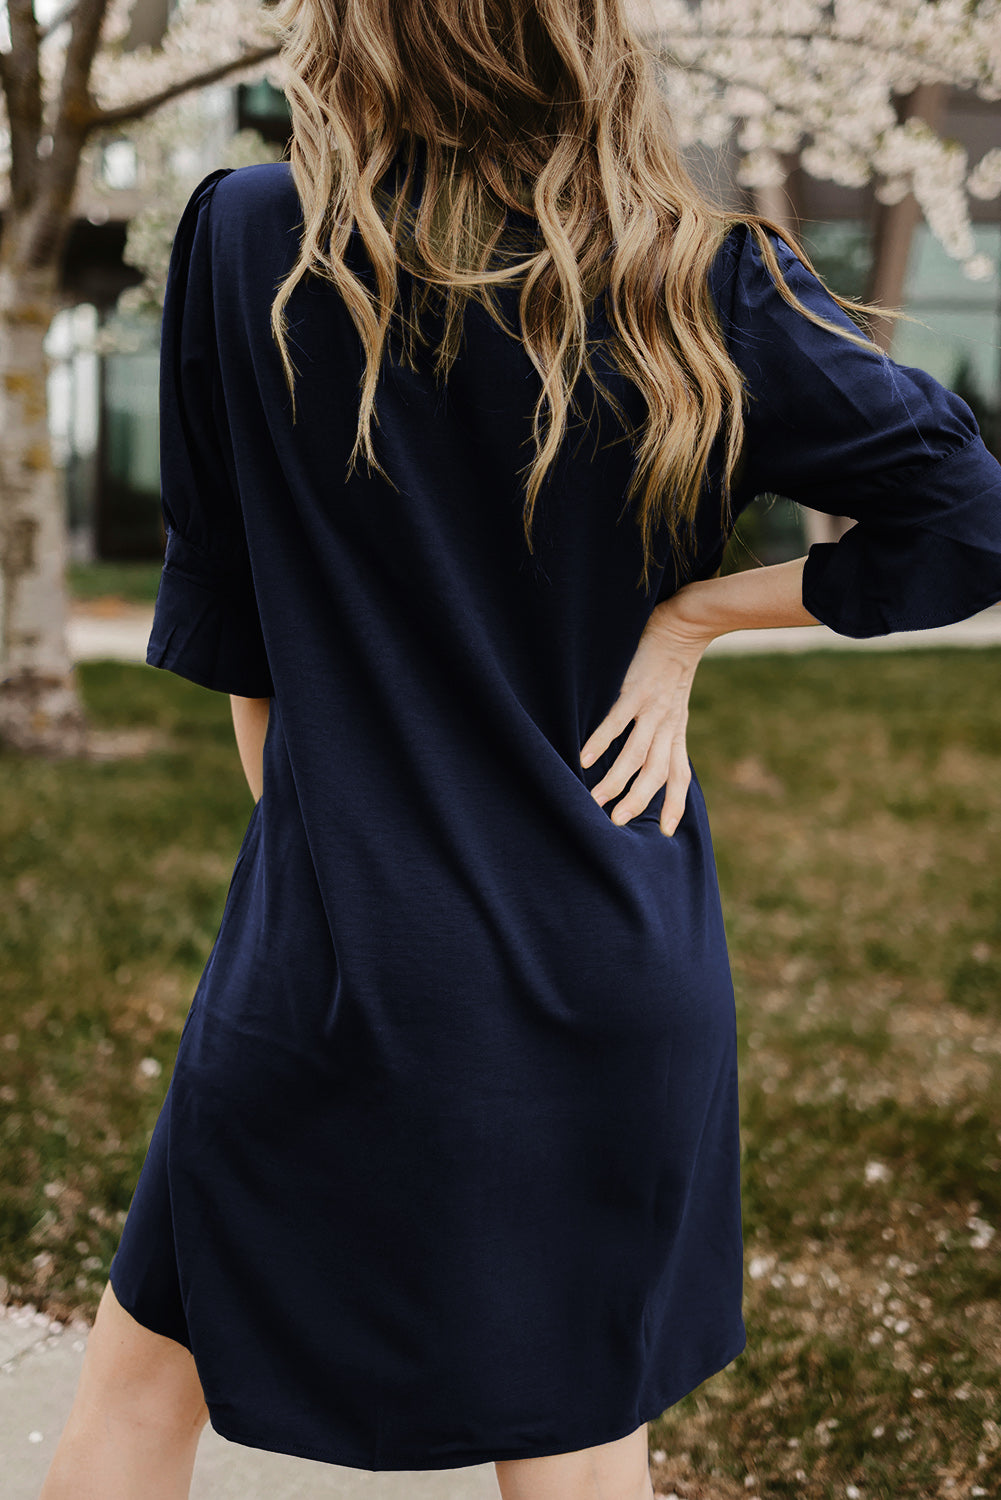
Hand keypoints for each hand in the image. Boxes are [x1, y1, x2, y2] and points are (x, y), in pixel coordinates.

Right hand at [579, 594, 717, 835]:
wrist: (684, 626)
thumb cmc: (673, 668)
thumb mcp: (675, 705)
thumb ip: (663, 732)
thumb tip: (644, 759)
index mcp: (676, 731)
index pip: (678, 775)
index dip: (674, 804)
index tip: (664, 832)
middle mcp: (668, 725)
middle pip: (655, 773)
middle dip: (637, 801)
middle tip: (616, 823)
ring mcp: (652, 708)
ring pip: (636, 754)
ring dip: (616, 780)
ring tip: (596, 801)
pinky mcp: (636, 690)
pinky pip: (618, 722)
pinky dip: (601, 742)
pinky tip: (585, 759)